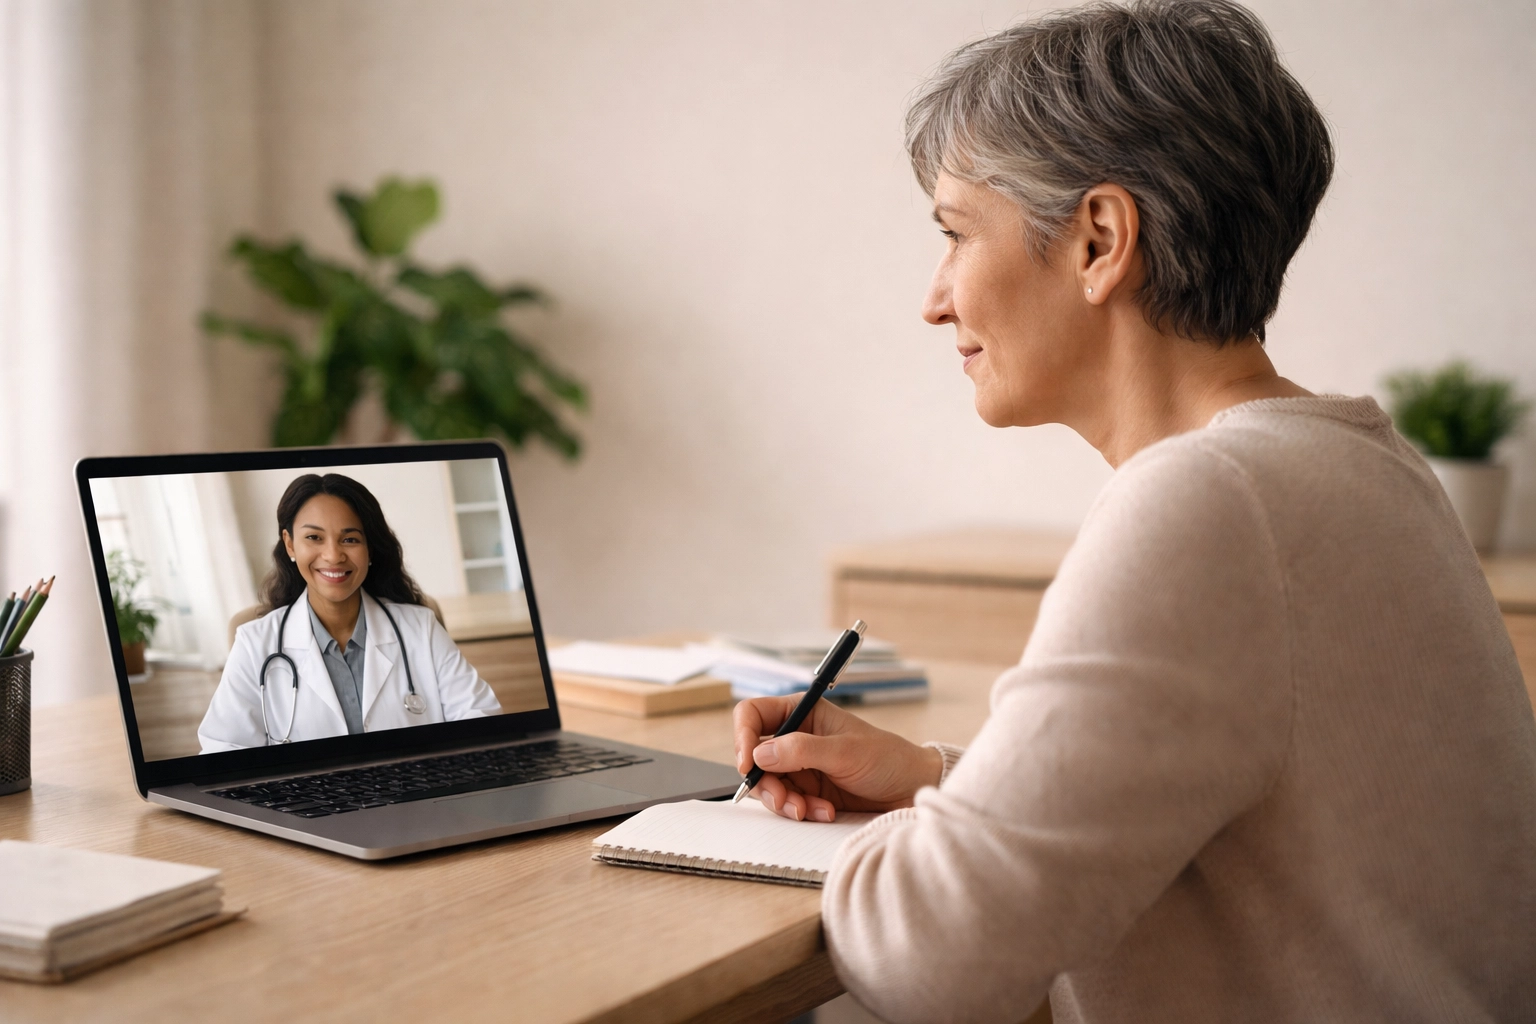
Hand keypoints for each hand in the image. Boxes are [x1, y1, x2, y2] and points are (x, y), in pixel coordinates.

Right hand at [733, 695, 943, 822]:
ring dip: (784, 802)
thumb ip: (802, 750)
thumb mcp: (845, 752)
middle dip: (766, 782)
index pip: (753, 714)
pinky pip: (786, 803)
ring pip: (767, 784)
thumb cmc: (887, 759)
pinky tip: (824, 812)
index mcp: (802, 712)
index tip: (747, 763)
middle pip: (753, 756)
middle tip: (786, 800)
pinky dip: (800, 811)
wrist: (912, 791)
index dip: (743, 736)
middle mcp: (795, 737)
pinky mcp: (807, 792)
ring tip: (810, 810)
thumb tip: (761, 752)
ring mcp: (799, 766)